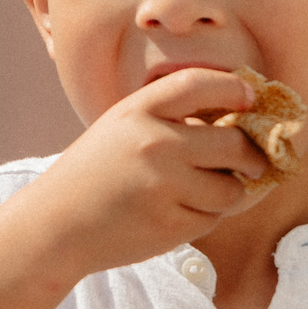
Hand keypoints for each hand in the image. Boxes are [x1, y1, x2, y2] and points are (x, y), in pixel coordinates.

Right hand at [11, 68, 267, 278]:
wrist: (55, 224)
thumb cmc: (95, 174)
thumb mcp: (121, 127)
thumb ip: (169, 118)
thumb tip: (241, 119)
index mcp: (138, 110)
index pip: (199, 83)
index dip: (234, 88)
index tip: (251, 98)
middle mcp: (153, 143)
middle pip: (233, 144)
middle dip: (250, 156)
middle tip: (252, 162)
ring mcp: (163, 185)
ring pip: (230, 189)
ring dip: (226, 192)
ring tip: (199, 193)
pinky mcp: (170, 224)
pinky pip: (212, 218)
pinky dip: (204, 217)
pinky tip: (177, 214)